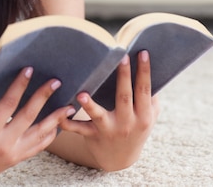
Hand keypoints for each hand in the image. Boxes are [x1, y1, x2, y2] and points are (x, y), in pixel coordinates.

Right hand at [0, 67, 75, 186]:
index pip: (8, 104)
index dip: (20, 85)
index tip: (29, 69)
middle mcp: (2, 145)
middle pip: (29, 116)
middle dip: (43, 97)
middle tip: (56, 81)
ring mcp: (11, 154)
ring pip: (39, 135)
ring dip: (55, 119)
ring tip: (69, 105)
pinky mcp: (15, 160)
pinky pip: (37, 148)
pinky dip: (50, 136)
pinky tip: (58, 124)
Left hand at [59, 51, 159, 170]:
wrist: (121, 160)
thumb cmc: (136, 128)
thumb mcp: (150, 116)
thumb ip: (152, 97)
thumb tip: (150, 68)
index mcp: (143, 116)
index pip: (144, 90)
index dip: (145, 72)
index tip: (143, 52)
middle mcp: (127, 123)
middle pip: (124, 97)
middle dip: (123, 76)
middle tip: (121, 56)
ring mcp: (109, 130)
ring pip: (99, 115)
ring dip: (89, 105)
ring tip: (82, 94)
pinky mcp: (93, 135)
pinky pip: (79, 130)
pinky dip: (68, 124)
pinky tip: (60, 116)